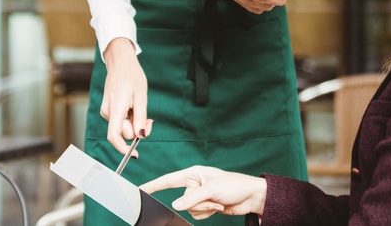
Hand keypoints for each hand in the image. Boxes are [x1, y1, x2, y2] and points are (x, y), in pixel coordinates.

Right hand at [100, 38, 152, 154]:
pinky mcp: (108, 109)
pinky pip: (120, 121)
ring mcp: (106, 111)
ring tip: (139, 107)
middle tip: (149, 120)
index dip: (123, 149)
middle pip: (122, 133)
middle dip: (137, 130)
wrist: (120, 62)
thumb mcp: (142, 96)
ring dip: (133, 123)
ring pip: (122, 127)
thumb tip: (140, 136)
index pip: (114, 136)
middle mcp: (107, 112)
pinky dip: (129, 118)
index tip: (135, 154)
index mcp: (116, 108)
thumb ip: (140, 118)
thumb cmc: (132, 76)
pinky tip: (133, 106)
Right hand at [140, 166, 267, 219]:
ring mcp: (199, 196)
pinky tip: (219, 207)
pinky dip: (208, 213)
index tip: (140, 189)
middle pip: (182, 201)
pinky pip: (198, 215)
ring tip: (218, 202)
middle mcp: (193, 184)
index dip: (153, 185)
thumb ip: (191, 198)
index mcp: (193, 174)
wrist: (250, 197)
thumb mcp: (211, 190)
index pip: (168, 180)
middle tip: (213, 198)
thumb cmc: (233, 185)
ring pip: (190, 210)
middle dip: (198, 203)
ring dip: (205, 209)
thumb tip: (175, 205)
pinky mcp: (205, 206)